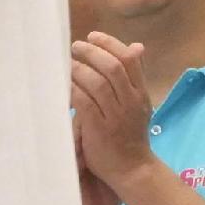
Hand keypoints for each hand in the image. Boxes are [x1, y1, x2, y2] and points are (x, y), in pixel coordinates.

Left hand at [69, 32, 156, 188]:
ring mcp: (116, 115)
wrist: (132, 168)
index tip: (93, 36)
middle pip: (113, 66)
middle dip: (92, 52)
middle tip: (75, 46)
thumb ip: (132, 77)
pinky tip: (64, 84)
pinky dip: (73, 89)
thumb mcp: (138, 103)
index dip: (110, 44)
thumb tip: (135, 45)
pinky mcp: (99, 128)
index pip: (129, 59)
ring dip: (79, 69)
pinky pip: (84, 102)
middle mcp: (131, 101)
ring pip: (97, 82)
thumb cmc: (129, 134)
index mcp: (141, 93)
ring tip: (67, 63)